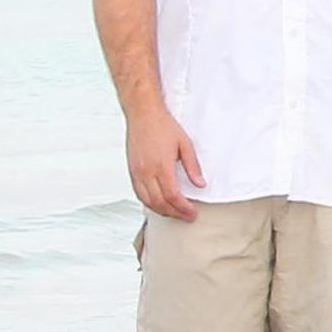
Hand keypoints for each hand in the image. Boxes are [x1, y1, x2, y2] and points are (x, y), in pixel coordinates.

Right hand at [126, 101, 205, 220]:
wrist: (143, 114)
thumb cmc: (163, 125)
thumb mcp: (185, 144)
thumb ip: (193, 166)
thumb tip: (200, 184)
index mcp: (161, 166)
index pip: (173, 196)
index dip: (183, 208)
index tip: (193, 213)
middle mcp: (147, 172)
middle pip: (160, 203)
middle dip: (175, 213)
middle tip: (187, 217)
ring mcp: (137, 173)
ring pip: (147, 201)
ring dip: (161, 211)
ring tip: (175, 213)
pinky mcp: (132, 171)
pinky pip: (139, 193)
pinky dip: (149, 203)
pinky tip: (158, 204)